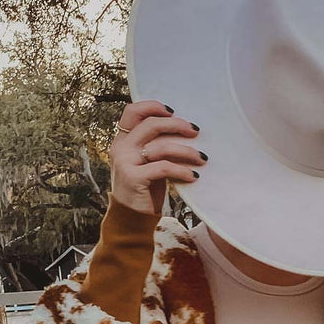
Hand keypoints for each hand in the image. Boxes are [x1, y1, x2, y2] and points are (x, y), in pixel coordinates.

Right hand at [109, 100, 207, 214]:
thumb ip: (155, 144)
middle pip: (151, 124)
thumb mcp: (148, 161)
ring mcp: (125, 162)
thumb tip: (184, 128)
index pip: (132, 111)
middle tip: (195, 131)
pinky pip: (164, 167)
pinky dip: (182, 170)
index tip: (173, 112)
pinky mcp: (134, 178)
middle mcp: (121, 148)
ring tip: (202, 158)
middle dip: (177, 125)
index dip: (153, 106)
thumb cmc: (146, 187)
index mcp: (122, 140)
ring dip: (187, 151)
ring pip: (161, 146)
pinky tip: (194, 176)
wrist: (132, 217)